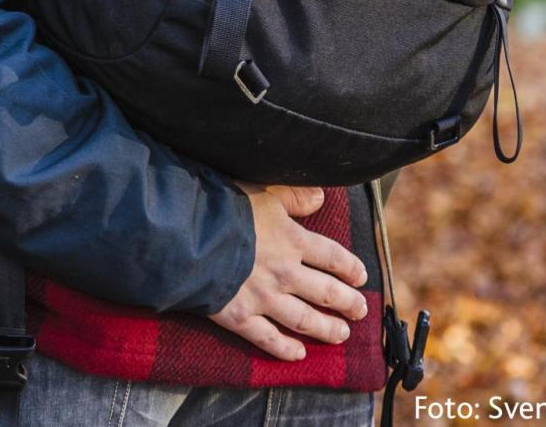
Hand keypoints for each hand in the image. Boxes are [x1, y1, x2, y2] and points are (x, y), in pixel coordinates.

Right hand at [209, 185, 369, 360]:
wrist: (186, 234)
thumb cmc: (222, 206)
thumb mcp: (261, 190)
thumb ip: (292, 195)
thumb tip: (320, 198)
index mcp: (292, 241)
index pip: (333, 258)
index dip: (350, 269)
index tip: (360, 277)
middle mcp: (284, 273)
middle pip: (326, 293)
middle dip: (348, 304)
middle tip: (359, 311)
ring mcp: (263, 298)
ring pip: (305, 320)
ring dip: (327, 329)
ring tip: (341, 334)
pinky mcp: (240, 316)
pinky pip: (268, 338)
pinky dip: (285, 348)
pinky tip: (298, 354)